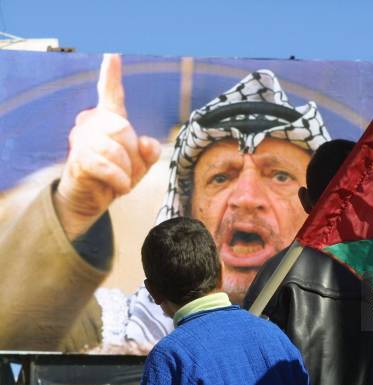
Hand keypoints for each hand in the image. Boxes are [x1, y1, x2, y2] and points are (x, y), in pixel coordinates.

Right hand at [54, 54, 160, 239]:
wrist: (92, 199)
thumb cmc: (116, 176)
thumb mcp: (141, 164)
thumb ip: (150, 151)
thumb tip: (146, 144)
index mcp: (109, 120)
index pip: (111, 93)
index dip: (111, 74)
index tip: (112, 53)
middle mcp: (92, 124)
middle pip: (123, 129)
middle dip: (134, 155)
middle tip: (130, 170)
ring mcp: (82, 140)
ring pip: (116, 150)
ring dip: (127, 171)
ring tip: (122, 180)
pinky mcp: (79, 159)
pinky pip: (108, 167)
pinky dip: (120, 180)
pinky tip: (119, 187)